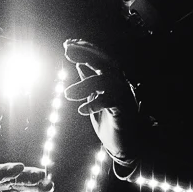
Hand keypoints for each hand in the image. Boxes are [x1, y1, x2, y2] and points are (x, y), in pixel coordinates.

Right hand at [0, 162, 53, 191]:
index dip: (35, 182)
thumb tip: (47, 186)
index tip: (49, 183)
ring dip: (6, 171)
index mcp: (2, 179)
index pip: (22, 180)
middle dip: (27, 174)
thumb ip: (22, 188)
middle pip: (12, 175)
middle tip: (41, 174)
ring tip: (18, 169)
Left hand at [63, 38, 141, 172]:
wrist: (123, 147)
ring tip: (67, 94)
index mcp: (113, 80)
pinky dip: (95, 103)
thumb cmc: (108, 121)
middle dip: (86, 54)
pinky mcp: (125, 112)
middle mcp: (121, 85)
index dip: (86, 49)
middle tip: (67, 52)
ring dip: (85, 85)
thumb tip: (79, 65)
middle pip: (106, 63)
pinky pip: (111, 101)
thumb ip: (89, 83)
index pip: (100, 59)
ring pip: (107, 81)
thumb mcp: (94, 99)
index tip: (67, 44)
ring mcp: (125, 97)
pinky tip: (82, 110)